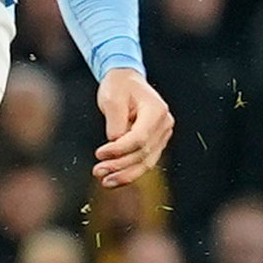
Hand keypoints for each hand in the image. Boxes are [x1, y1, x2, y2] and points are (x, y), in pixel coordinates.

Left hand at [91, 66, 170, 187]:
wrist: (126, 82)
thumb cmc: (119, 87)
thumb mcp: (111, 99)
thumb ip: (115, 122)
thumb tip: (114, 143)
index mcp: (156, 110)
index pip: (139, 138)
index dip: (119, 150)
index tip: (100, 154)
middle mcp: (164, 124)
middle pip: (143, 153)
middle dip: (119, 165)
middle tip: (98, 171)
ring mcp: (162, 135)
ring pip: (146, 162)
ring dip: (125, 174)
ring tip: (105, 181)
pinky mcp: (156, 143)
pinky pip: (144, 161)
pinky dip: (129, 172)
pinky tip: (114, 179)